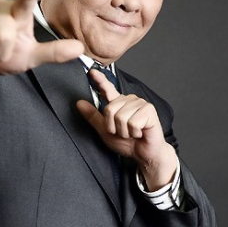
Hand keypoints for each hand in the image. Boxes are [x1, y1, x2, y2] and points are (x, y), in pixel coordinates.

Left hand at [76, 68, 176, 190]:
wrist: (144, 154)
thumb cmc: (126, 142)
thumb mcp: (105, 131)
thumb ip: (93, 116)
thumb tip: (78, 102)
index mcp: (118, 102)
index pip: (107, 88)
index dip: (99, 79)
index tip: (91, 72)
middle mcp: (128, 99)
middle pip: (109, 109)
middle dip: (114, 127)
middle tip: (123, 132)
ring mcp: (139, 103)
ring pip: (120, 117)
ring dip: (124, 131)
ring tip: (132, 133)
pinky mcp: (148, 109)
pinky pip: (132, 122)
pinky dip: (133, 132)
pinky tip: (140, 133)